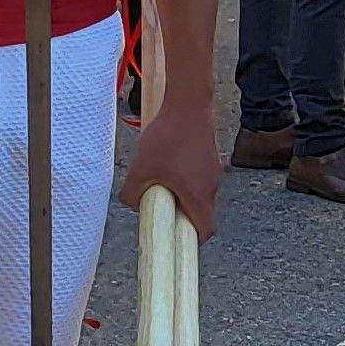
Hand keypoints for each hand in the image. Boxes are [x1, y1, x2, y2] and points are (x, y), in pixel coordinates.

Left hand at [117, 98, 223, 240]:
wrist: (188, 104)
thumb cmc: (167, 137)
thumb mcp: (139, 170)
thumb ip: (132, 195)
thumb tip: (133, 204)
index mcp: (199, 196)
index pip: (204, 232)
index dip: (189, 241)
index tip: (173, 239)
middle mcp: (211, 186)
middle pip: (199, 213)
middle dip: (178, 215)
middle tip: (158, 206)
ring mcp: (212, 171)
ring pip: (197, 194)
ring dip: (179, 194)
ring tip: (159, 178)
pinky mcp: (209, 158)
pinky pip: (197, 177)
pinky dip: (183, 178)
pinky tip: (166, 161)